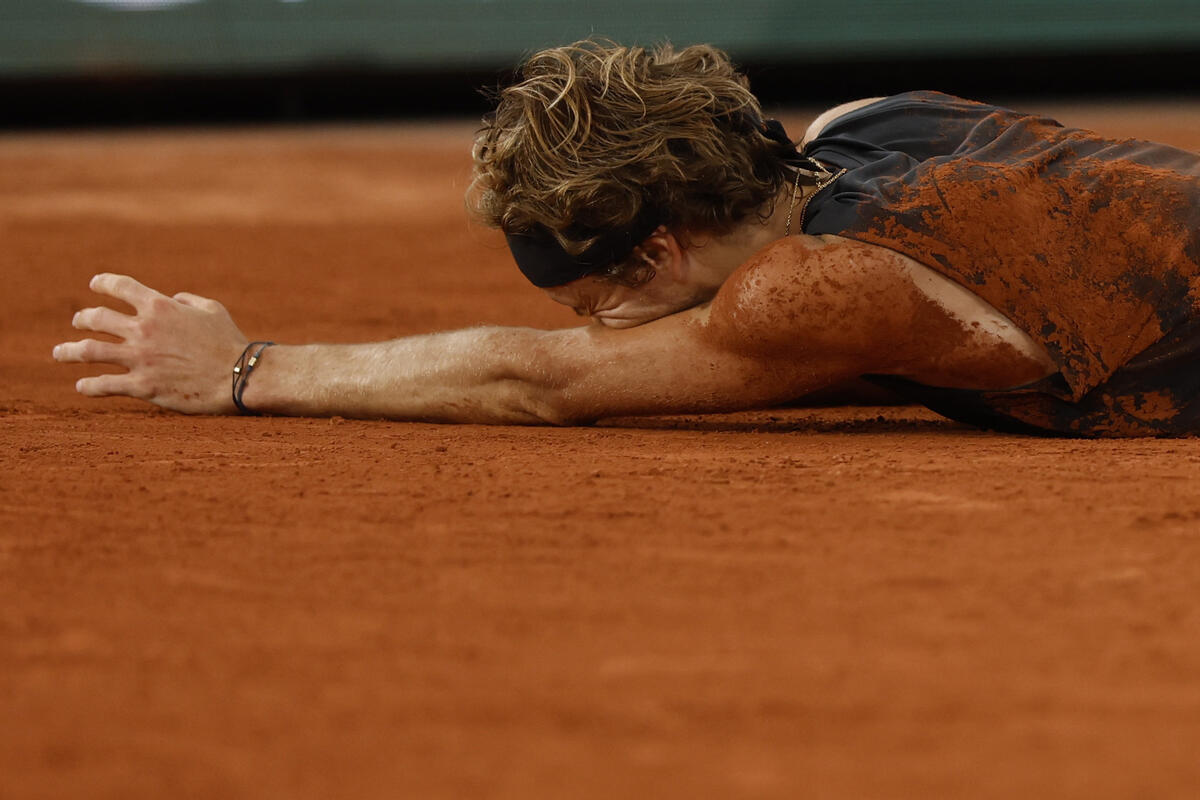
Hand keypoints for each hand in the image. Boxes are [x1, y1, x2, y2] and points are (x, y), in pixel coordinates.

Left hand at [53, 273, 249, 413]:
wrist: (239, 376)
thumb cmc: (229, 341)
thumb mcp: (212, 309)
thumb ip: (187, 299)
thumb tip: (173, 298)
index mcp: (160, 306)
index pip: (120, 286)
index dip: (103, 282)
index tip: (95, 284)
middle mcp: (144, 329)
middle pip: (97, 318)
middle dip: (83, 318)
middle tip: (79, 322)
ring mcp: (140, 359)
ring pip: (90, 351)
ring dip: (70, 351)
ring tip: (60, 353)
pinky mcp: (143, 386)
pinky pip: (105, 385)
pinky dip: (89, 385)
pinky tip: (81, 386)